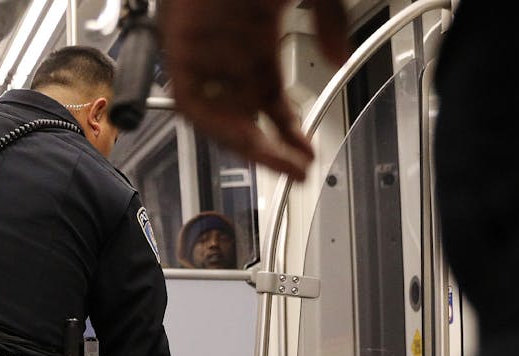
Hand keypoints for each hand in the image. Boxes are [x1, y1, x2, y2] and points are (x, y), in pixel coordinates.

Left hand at [160, 0, 347, 177]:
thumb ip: (330, 20)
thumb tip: (340, 56)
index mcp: (257, 40)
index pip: (272, 102)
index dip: (289, 133)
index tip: (307, 155)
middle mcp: (229, 53)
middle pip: (246, 117)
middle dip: (270, 150)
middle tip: (297, 171)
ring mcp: (204, 53)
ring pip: (219, 118)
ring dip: (248, 147)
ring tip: (279, 165)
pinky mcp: (178, 50)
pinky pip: (191, 103)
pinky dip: (217, 125)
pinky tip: (248, 138)